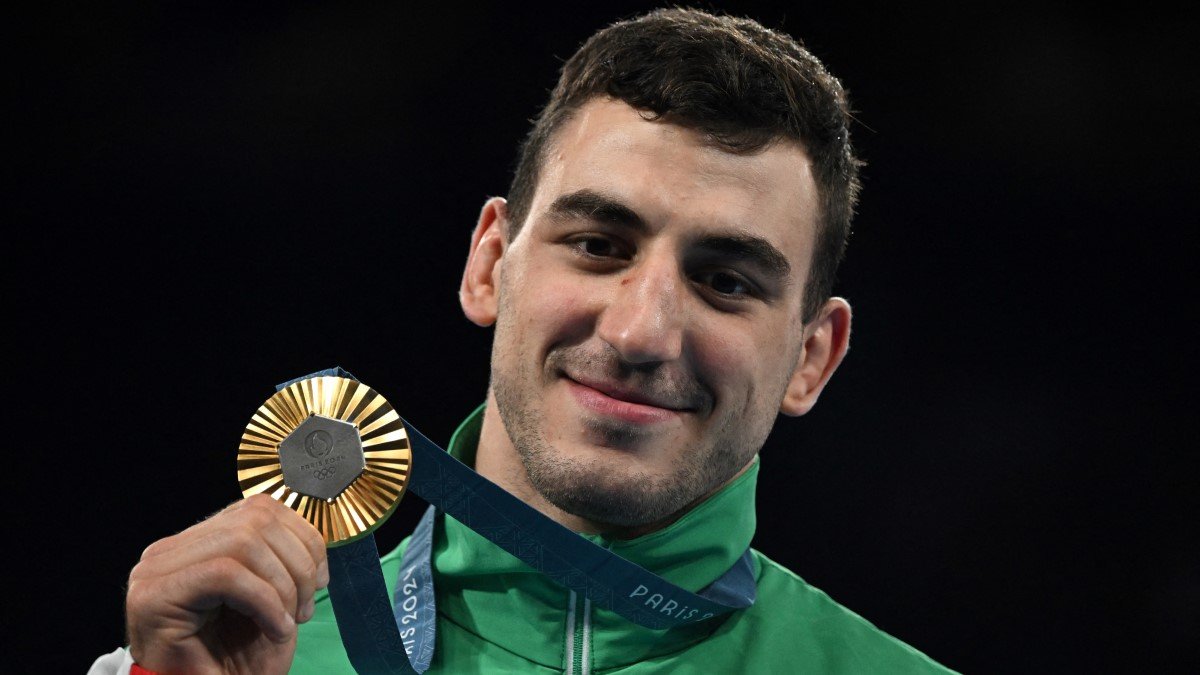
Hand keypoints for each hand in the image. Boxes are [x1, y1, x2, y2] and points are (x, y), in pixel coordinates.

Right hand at [125, 494, 328, 673]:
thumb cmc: (235, 662)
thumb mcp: (270, 602)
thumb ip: (281, 561)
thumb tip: (314, 537)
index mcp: (198, 544)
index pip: (259, 509)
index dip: (302, 537)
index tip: (320, 580)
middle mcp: (170, 550)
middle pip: (255, 520)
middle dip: (297, 564)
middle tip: (304, 610)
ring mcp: (157, 570)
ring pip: (242, 542)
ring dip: (281, 585)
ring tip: (287, 624)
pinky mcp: (155, 595)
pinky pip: (226, 575)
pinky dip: (264, 602)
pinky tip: (275, 631)